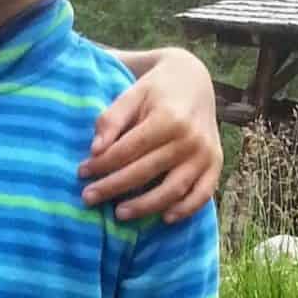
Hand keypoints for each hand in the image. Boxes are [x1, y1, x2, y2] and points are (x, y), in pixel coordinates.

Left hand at [79, 48, 221, 223]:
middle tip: (88, 198)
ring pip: (172, 189)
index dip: (102, 164)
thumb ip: (112, 119)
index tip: (81, 172)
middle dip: (113, 187)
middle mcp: (190, 138)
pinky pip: (202, 194)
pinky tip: (164, 218)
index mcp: (168, 118)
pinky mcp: (216, 164)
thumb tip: (95, 150)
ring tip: (119, 214)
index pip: (127, 150)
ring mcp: (205, 154)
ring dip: (144, 206)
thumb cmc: (156, 90)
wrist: (194, 80)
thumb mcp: (132, 93)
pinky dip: (185, 210)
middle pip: (145, 172)